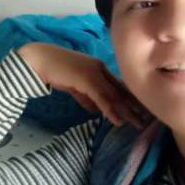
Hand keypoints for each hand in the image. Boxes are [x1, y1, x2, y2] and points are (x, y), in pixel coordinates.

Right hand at [17, 42, 152, 129]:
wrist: (38, 60)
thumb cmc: (54, 70)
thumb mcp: (73, 86)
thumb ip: (85, 96)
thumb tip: (95, 110)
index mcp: (98, 68)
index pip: (118, 85)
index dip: (130, 99)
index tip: (141, 111)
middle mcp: (100, 68)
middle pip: (121, 89)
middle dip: (134, 106)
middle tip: (146, 121)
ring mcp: (94, 72)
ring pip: (114, 94)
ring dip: (127, 110)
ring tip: (137, 124)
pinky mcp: (86, 78)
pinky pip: (102, 97)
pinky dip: (110, 110)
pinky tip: (117, 120)